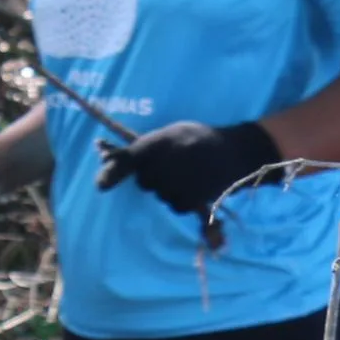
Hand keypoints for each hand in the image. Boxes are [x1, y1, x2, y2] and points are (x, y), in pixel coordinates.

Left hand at [96, 119, 281, 219]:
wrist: (238, 150)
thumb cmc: (198, 139)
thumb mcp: (170, 134)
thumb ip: (142, 148)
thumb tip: (104, 159)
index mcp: (163, 140)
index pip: (131, 158)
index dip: (113, 172)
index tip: (100, 186)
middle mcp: (171, 159)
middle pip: (145, 181)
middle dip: (152, 177)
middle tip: (171, 166)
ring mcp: (184, 179)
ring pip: (160, 194)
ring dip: (168, 189)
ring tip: (188, 174)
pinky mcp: (196, 196)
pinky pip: (176, 205)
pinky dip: (182, 200)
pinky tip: (194, 186)